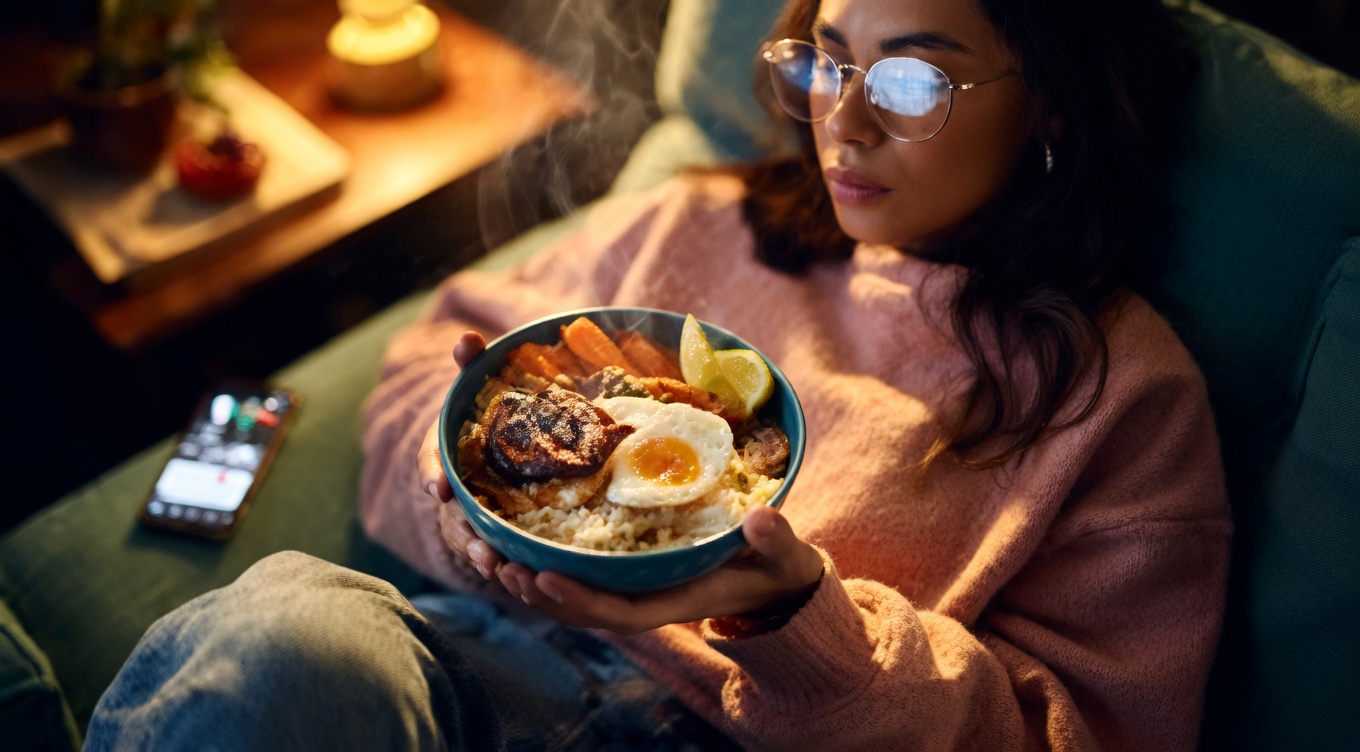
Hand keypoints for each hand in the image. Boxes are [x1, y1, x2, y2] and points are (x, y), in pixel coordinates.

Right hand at [418, 332, 500, 578]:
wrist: (503, 436)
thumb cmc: (487, 410)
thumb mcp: (479, 385)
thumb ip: (471, 362)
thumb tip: (468, 338)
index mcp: (443, 451)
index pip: (429, 463)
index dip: (431, 474)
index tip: (437, 488)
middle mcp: (452, 487)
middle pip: (451, 514)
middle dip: (462, 532)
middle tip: (481, 550)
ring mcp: (471, 512)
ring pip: (470, 539)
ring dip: (481, 555)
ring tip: (497, 568)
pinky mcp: (495, 530)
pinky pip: (494, 550)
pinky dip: (503, 564)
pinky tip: (520, 576)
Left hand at [494, 506, 824, 634]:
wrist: (773, 581)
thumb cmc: (777, 567)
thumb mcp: (783, 555)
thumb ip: (776, 540)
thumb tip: (761, 519)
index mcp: (673, 603)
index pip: (617, 611)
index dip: (577, 598)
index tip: (540, 573)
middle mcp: (643, 601)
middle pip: (576, 607)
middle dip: (532, 586)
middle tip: (492, 558)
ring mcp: (629, 589)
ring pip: (565, 593)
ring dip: (522, 574)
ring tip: (481, 548)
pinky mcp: (622, 573)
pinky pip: (572, 573)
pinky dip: (537, 559)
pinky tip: (507, 535)